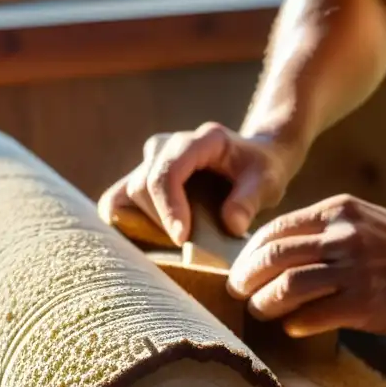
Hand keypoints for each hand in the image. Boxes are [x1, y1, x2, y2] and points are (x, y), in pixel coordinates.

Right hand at [99, 122, 302, 244]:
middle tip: (188, 246)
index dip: (169, 207)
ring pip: (121, 196)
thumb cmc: (260, 170)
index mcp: (201, 140)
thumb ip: (250, 200)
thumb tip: (231, 225)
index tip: (182, 239)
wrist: (252, 160)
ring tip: (170, 243)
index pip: (168, 171)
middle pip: (142, 186)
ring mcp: (149, 161)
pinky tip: (151, 244)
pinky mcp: (139, 178)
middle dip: (160, 223)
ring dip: (139, 226)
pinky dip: (127, 227)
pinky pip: (117, 204)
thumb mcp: (268, 181)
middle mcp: (166, 145)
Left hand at [227, 194, 385, 336]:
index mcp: (337, 212)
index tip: (242, 270)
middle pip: (272, 257)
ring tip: (261, 311)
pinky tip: (293, 326)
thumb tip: (273, 257)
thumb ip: (321, 232)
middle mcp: (341, 236)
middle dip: (246, 278)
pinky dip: (294, 323)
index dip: (249, 254)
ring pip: (286, 286)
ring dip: (265, 303)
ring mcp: (352, 270)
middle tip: (238, 293)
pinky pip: (311, 315)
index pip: (275, 231)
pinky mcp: (363, 302)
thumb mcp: (360, 222)